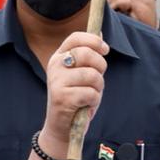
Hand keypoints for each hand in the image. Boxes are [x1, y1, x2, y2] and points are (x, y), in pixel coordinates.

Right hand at [40, 32, 108, 156]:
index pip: (76, 37)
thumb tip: (100, 32)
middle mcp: (54, 66)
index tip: (105, 50)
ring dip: (98, 87)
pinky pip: (90, 93)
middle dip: (101, 66)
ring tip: (91, 95)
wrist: (62, 127)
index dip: (94, 41)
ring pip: (92, 75)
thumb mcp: (82, 73)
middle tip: (98, 79)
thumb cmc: (76, 97)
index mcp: (59, 56)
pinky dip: (94, 100)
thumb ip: (89, 55)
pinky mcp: (62, 98)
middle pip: (87, 53)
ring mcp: (56, 81)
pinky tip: (86, 105)